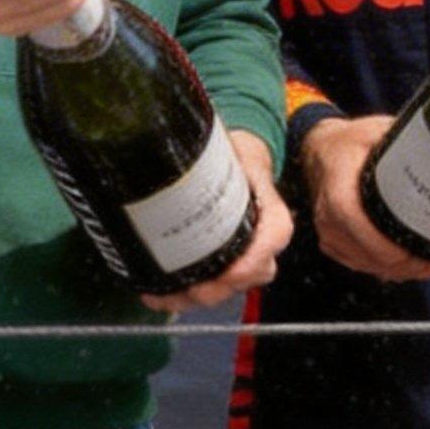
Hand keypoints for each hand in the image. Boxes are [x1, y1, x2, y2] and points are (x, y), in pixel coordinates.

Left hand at [140, 132, 292, 311]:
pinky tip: (156, 293)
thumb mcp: (234, 150)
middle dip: (216, 288)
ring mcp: (244, 259)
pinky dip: (183, 296)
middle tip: (187, 287)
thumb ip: (216, 147)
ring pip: (228, 290)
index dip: (249, 262)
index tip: (226, 270)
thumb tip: (176, 131)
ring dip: (195, 297)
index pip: (271, 242)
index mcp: (273, 216)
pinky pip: (210, 289)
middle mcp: (263, 244)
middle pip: (249, 276)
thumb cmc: (237, 156)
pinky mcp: (224, 267)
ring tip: (161, 294)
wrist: (236, 162)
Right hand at [300, 114, 429, 282]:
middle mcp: (329, 218)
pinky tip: (410, 264)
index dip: (389, 244)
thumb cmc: (350, 142)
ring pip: (370, 266)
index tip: (421, 249)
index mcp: (338, 188)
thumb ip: (407, 140)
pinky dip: (388, 270)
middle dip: (409, 264)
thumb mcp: (376, 131)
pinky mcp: (334, 245)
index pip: (358, 224)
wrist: (322, 151)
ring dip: (402, 270)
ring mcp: (330, 235)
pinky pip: (363, 266)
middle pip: (371, 255)